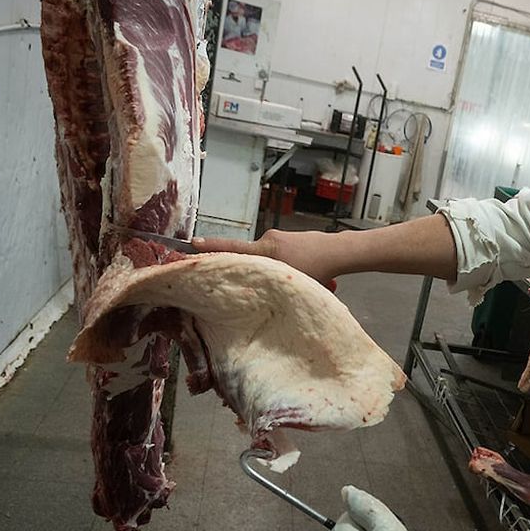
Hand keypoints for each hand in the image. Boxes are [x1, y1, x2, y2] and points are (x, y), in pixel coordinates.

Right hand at [192, 229, 337, 289]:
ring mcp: (278, 237)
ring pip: (264, 257)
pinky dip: (280, 264)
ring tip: (288, 280)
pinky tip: (298, 272)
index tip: (191, 243)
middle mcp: (268, 240)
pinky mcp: (286, 238)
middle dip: (247, 269)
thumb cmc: (319, 269)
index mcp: (267, 251)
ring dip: (270, 269)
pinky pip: (275, 253)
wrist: (338, 251)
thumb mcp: (291, 282)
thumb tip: (254, 293)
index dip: (211, 248)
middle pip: (247, 256)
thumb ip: (270, 284)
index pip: (233, 249)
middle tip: (245, 279)